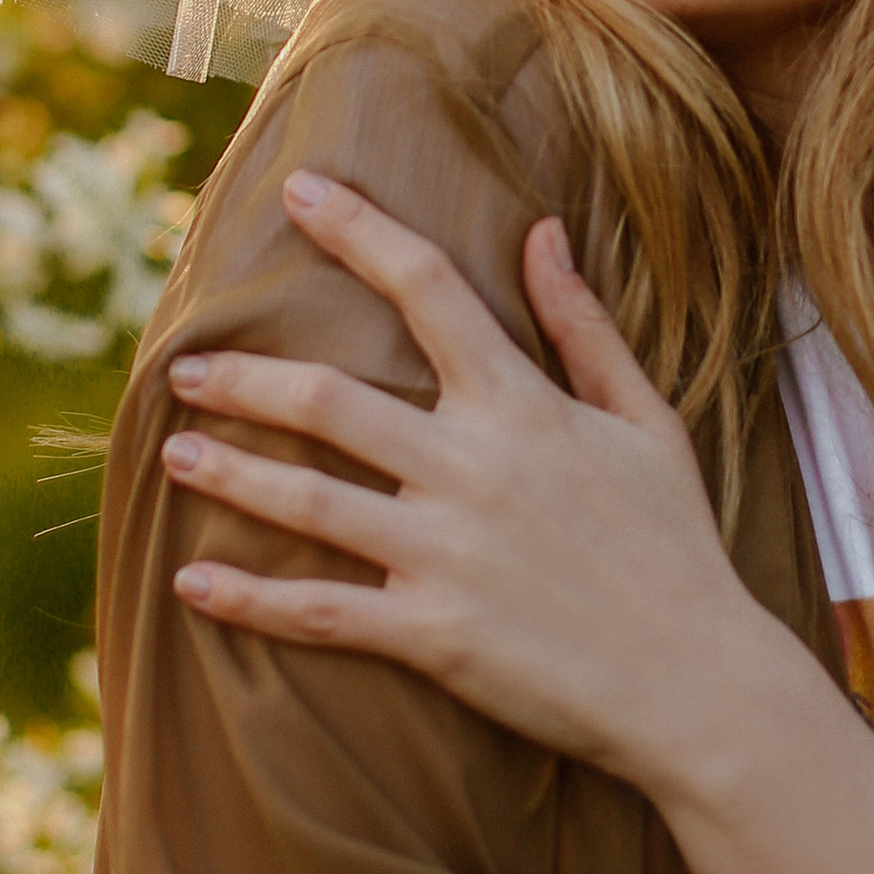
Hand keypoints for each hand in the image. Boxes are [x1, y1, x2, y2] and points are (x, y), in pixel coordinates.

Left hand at [163, 173, 762, 782]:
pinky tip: (193, 581)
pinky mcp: (433, 635)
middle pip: (331, 401)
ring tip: (173, 451)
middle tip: (184, 366)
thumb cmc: (676, 547)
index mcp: (523, 405)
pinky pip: (320, 612)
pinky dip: (250, 599)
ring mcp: (446, 554)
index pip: (428, 288)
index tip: (302, 191)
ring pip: (309, 501)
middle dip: (246, 379)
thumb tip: (543, 230)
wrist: (699, 683)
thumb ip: (584, 326)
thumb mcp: (645, 420)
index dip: (360, 230)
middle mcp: (472, 468)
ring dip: (232, 471)